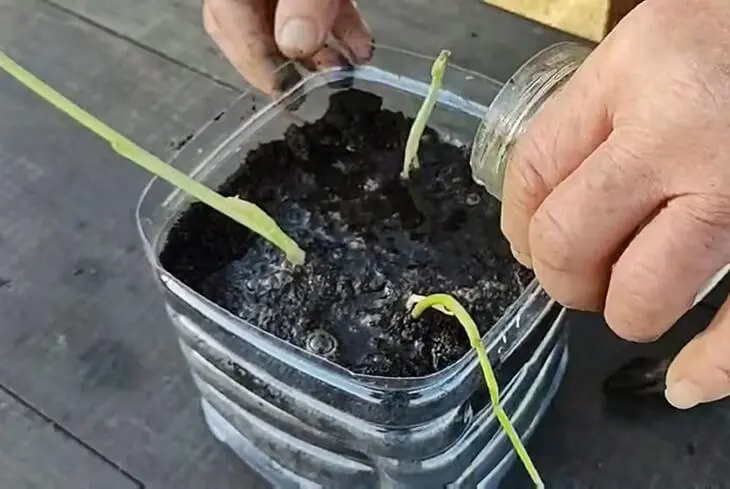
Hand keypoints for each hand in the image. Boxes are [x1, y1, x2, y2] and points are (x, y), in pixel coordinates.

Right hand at [203, 0, 372, 94]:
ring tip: (343, 74)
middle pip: (250, 24)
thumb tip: (296, 45)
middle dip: (281, 62)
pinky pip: (319, 4)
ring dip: (318, 50)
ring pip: (287, 18)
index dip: (253, 60)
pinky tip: (360, 50)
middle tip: (304, 94)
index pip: (226, 18)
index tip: (282, 94)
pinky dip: (338, 28)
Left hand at [501, 0, 729, 408]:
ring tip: (627, 305)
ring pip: (644, 293)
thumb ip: (599, 112)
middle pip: (570, 239)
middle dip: (562, 275)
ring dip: (623, 312)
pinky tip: (683, 384)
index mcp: (635, 72)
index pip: (535, 169)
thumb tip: (544, 203)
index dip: (516, 221)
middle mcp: (681, 134)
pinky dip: (712, 368)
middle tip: (575, 277)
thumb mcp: (656, 41)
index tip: (525, 242)